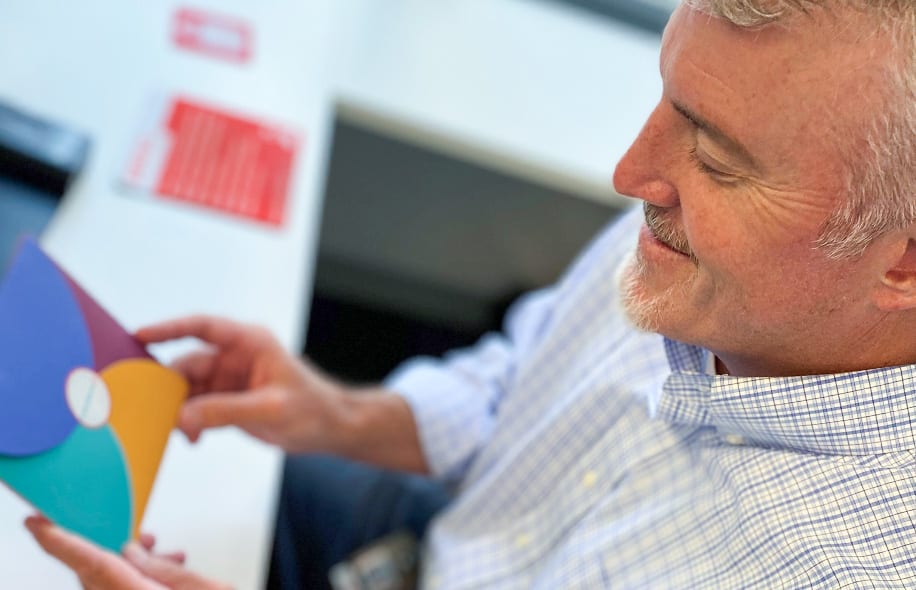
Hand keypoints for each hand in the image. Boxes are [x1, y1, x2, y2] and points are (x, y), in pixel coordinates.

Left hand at [25, 516, 229, 589]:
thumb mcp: (208, 589)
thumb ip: (165, 571)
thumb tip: (135, 551)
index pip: (89, 562)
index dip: (59, 541)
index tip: (37, 523)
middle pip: (96, 574)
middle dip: (110, 546)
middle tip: (133, 529)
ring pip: (109, 584)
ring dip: (129, 563)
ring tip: (163, 550)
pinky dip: (137, 578)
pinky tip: (167, 568)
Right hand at [136, 315, 349, 452]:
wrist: (329, 429)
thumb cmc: (312, 409)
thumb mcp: (270, 408)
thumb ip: (225, 411)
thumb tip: (182, 417)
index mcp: (250, 342)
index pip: (204, 327)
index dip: (170, 328)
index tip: (140, 335)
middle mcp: (235, 357)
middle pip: (188, 365)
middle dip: (168, 387)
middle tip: (152, 411)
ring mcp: (228, 380)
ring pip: (187, 389)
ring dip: (177, 410)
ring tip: (176, 431)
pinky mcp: (225, 401)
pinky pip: (194, 408)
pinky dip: (188, 422)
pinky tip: (192, 439)